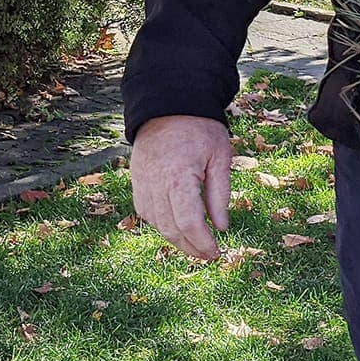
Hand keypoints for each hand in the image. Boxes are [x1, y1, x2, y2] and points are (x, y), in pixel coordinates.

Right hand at [130, 115, 233, 259]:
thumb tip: (221, 227)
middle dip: (191, 247)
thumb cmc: (199, 128)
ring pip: (156, 224)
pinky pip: (146, 212)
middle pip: (171, 229)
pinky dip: (161, 224)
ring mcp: (142, 183)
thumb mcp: (220, 157)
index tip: (217, 252)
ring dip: (176, 239)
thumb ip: (220, 194)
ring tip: (195, 245)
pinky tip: (176, 227)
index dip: (203, 243)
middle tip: (209, 255)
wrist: (167, 105)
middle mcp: (155, 184)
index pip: (189, 223)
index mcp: (178, 177)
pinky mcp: (137, 181)